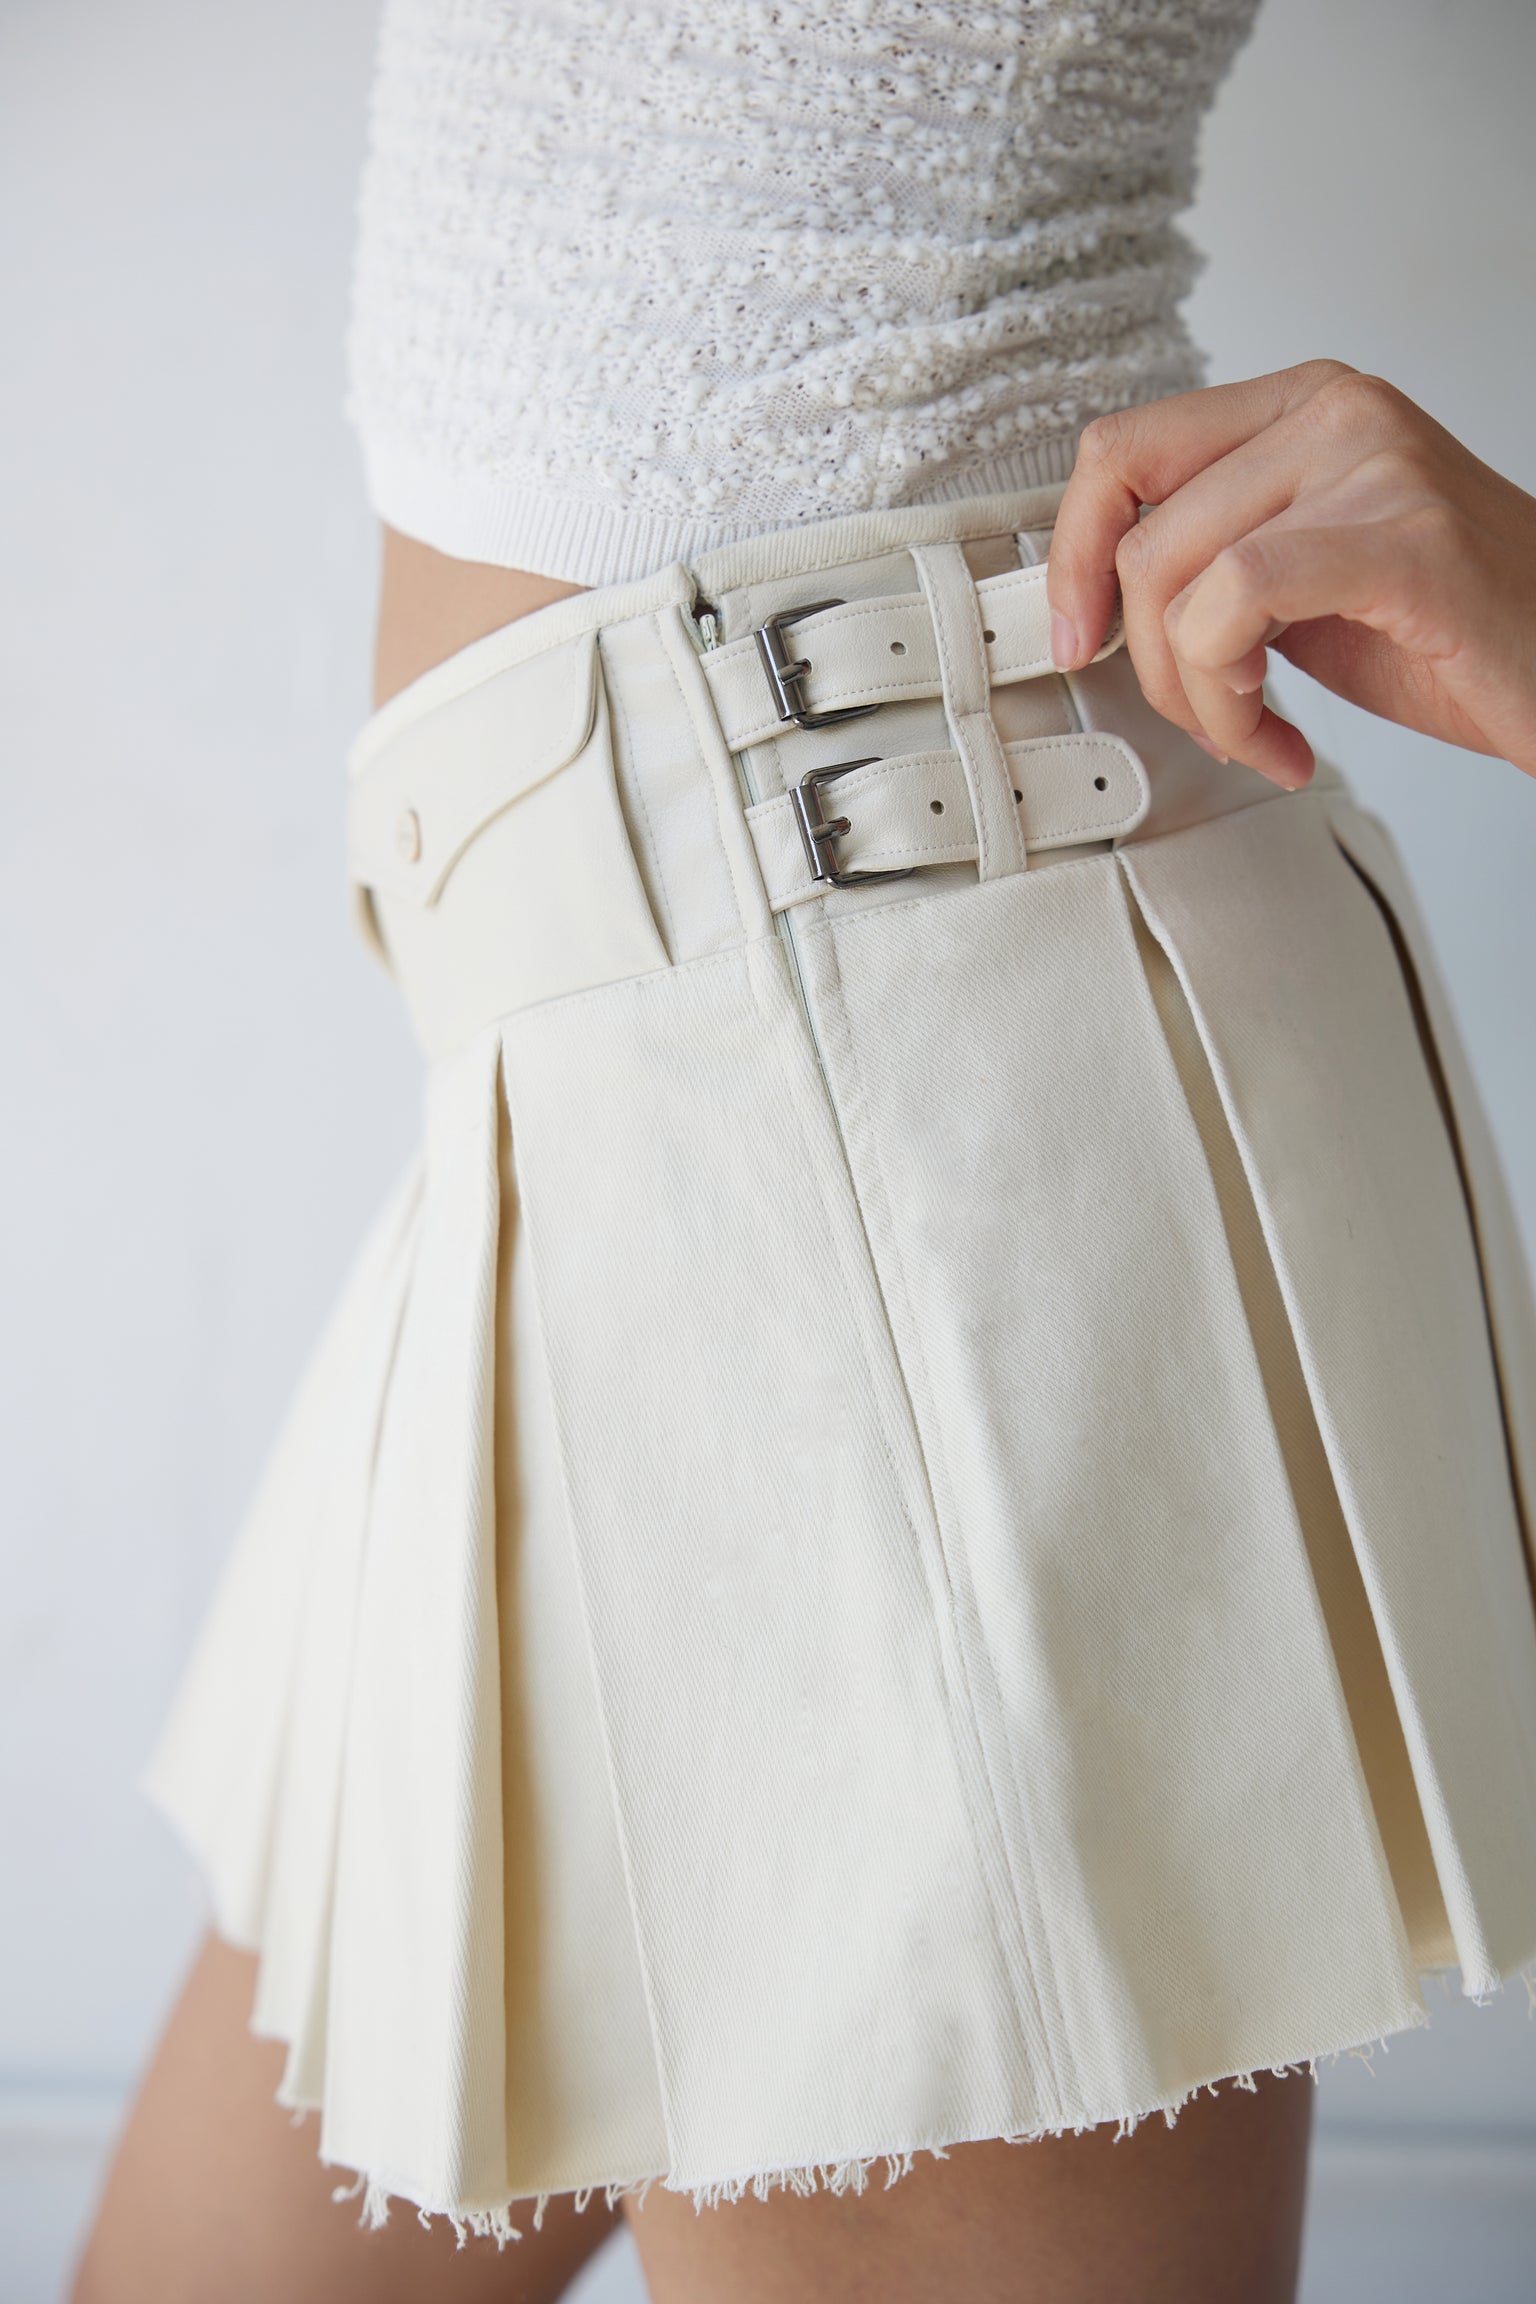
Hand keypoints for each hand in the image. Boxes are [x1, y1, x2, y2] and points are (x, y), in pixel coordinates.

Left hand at [1045, 361, 1535, 788]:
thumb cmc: (1449, 634)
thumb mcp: (1302, 579)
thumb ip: (1211, 559)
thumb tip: (1094, 597)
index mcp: (1303, 406)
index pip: (1123, 447)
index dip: (1071, 554)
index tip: (1076, 638)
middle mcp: (1336, 410)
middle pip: (1142, 536)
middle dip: (1151, 666)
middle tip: (1212, 723)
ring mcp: (1375, 461)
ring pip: (1179, 578)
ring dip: (1197, 699)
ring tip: (1258, 736)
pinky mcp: (1407, 537)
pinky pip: (1240, 601)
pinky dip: (1234, 700)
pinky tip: (1282, 740)